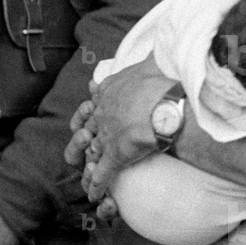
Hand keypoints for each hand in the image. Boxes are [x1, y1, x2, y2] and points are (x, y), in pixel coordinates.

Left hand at [69, 56, 172, 202]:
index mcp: (109, 90)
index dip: (90, 112)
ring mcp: (107, 135)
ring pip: (90, 154)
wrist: (167, 99)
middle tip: (78, 149)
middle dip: (80, 140)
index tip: (89, 116)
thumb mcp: (152, 61)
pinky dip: (97, 186)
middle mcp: (103, 113)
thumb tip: (159, 48)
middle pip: (85, 129)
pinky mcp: (116, 155)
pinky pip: (102, 174)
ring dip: (87, 166)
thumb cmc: (164, 78)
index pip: (94, 103)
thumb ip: (150, 58)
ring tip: (84, 177)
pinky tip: (94, 195)